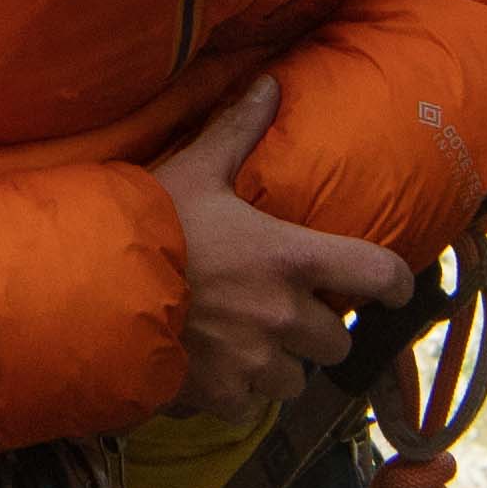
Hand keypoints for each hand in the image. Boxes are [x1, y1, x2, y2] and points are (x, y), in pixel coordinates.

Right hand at [148, 82, 410, 413]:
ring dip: (281, 366)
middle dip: (318, 331)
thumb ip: (237, 131)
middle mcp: (285, 315)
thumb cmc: (149, 226)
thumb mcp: (196, 170)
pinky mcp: (220, 395)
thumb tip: (268, 82)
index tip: (395, 289)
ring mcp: (254, 361)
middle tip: (292, 316)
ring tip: (252, 348)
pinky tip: (213, 373)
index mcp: (292, 257)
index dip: (396, 284)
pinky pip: (248, 405)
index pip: (377, 274)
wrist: (90, 290)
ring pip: (295, 380)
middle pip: (337, 341)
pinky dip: (237, 394)